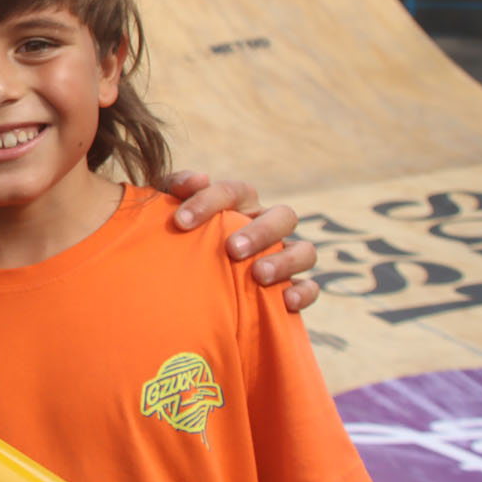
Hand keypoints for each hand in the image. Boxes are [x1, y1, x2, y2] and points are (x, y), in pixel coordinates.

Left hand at [165, 170, 318, 312]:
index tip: (181, 222)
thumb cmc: (177, 239)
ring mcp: (284, 256)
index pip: (234, 191)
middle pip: (283, 216)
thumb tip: (198, 179)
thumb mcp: (171, 212)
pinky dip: (303, 292)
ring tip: (258, 275)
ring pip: (305, 250)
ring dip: (284, 261)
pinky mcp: (291, 288)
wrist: (182, 285)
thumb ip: (175, 187)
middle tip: (232, 249)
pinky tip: (285, 302)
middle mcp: (267, 225)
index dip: (208, 201)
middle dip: (260, 232)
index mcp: (240, 203)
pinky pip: (311, 287)